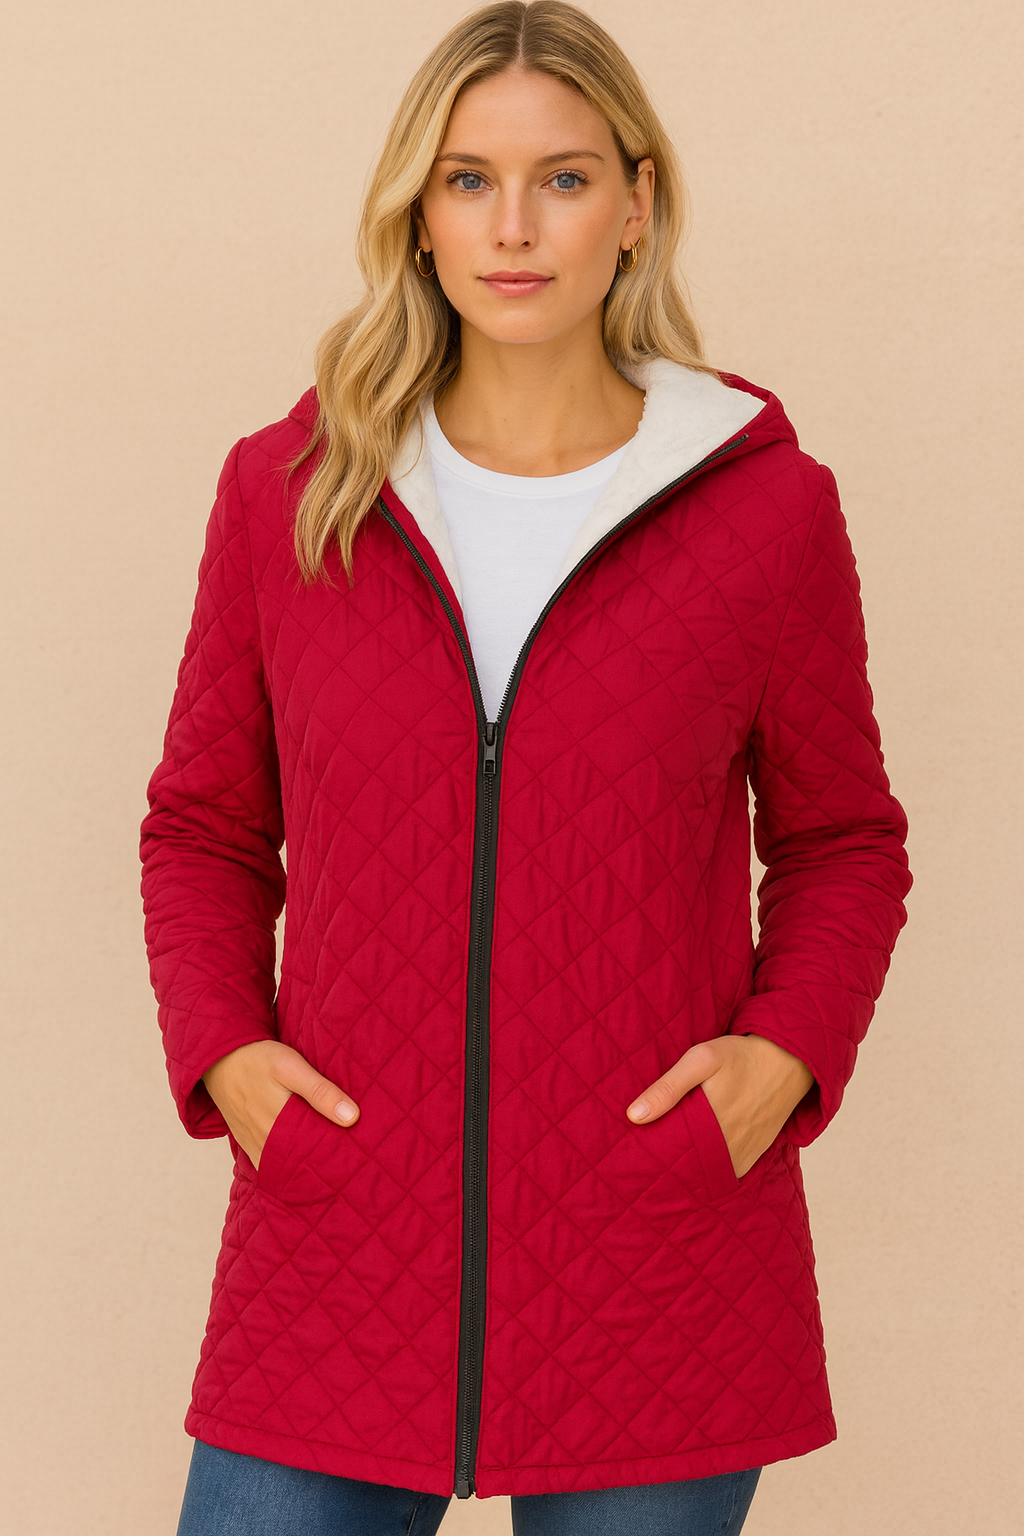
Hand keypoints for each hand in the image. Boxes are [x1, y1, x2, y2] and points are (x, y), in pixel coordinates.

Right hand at [202, 1040, 358, 1169]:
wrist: (218, 1058)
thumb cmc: (258, 1059)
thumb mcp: (291, 1067)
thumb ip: (321, 1092)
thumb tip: (352, 1117)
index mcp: (279, 1127)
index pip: (315, 1156)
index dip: (338, 1160)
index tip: (359, 1160)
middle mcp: (265, 1143)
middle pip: (301, 1165)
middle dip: (324, 1166)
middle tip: (351, 1165)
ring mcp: (254, 1146)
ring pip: (284, 1167)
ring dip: (304, 1167)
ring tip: (331, 1166)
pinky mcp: (247, 1142)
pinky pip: (268, 1163)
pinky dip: (284, 1166)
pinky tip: (301, 1162)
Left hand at [626, 1034, 813, 1177]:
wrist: (789, 1060)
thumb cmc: (740, 1056)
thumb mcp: (701, 1060)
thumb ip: (668, 1088)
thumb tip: (634, 1116)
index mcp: (709, 1124)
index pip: (671, 1153)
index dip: (652, 1154)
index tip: (634, 1153)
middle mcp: (727, 1146)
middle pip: (688, 1166)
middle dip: (668, 1163)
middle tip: (648, 1158)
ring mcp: (743, 1153)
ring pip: (708, 1171)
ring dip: (690, 1168)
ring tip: (671, 1157)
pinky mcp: (755, 1153)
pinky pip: (728, 1170)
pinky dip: (713, 1168)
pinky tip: (699, 1158)